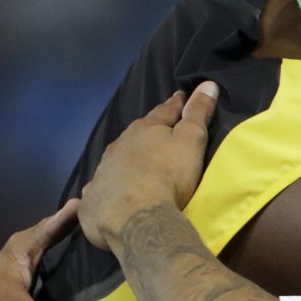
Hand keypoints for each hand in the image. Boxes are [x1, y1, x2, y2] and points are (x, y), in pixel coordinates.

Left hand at [79, 82, 218, 253]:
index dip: (175, 104)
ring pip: (115, 160)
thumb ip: (198, 113)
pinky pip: (101, 189)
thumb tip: (208, 83)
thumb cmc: (168, 176)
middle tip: (156, 133)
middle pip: (135, 134)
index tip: (181, 97)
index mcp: (144, 130)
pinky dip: (109, 189)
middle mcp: (118, 146)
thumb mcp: (191, 141)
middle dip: (146, 132)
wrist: (135, 218)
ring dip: (125, 160)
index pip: (164, 111)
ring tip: (134, 167)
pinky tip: (111, 196)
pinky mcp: (92, 199)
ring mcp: (102, 172)